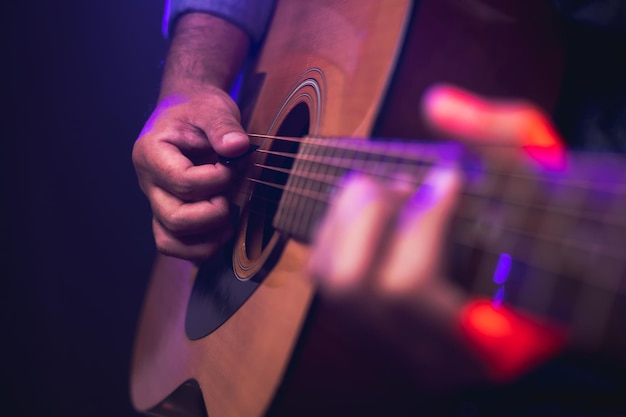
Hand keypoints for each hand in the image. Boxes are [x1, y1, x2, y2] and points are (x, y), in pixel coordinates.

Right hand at [132, 87, 248, 259]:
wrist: (188, 112)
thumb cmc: (197, 110)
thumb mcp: (212, 109)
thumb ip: (223, 127)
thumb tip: (238, 147)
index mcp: (151, 153)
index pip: (182, 182)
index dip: (214, 180)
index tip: (232, 166)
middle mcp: (149, 182)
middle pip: (174, 218)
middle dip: (212, 213)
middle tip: (230, 193)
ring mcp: (157, 201)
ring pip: (169, 240)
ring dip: (206, 238)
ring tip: (229, 221)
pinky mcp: (168, 213)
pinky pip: (175, 244)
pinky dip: (200, 248)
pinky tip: (224, 231)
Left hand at [307, 84, 563, 383]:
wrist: (538, 287)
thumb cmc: (546, 241)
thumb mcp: (548, 187)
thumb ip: (506, 140)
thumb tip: (437, 105)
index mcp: (482, 340)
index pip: (408, 287)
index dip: (422, 220)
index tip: (451, 177)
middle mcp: (426, 352)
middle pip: (355, 285)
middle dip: (373, 215)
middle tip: (409, 183)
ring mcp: (393, 343)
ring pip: (332, 282)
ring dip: (349, 219)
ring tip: (389, 191)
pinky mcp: (371, 324)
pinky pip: (324, 275)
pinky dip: (336, 228)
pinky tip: (373, 209)